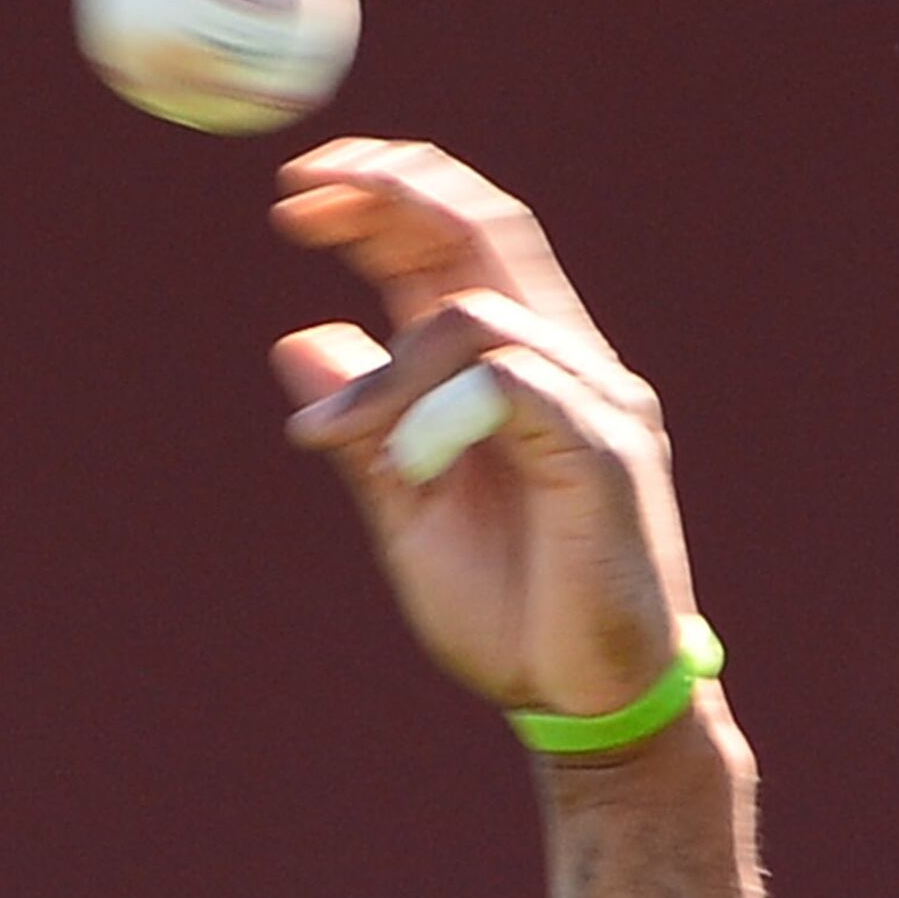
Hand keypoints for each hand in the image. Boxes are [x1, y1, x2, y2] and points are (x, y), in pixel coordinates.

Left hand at [268, 143, 700, 732]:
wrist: (589, 704)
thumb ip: (362, 431)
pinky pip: (514, 388)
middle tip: (301, 193)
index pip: (456, 243)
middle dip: (391, 192)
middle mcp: (563, 359)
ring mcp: (592, 399)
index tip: (299, 194)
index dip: (383, 198)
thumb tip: (295, 339)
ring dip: (387, 367)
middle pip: (483, 230)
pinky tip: (405, 465)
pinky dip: (440, 412)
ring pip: (481, 317)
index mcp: (515, 366)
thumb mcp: (408, 516)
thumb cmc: (513, 615)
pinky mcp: (604, 453)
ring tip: (329, 437)